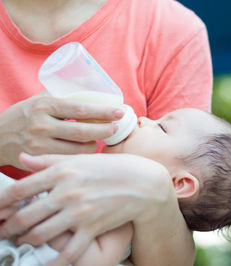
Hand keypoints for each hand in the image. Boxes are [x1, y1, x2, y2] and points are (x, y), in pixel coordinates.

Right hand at [0, 92, 123, 168]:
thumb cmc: (24, 116)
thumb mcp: (39, 100)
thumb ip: (62, 97)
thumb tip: (92, 85)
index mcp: (44, 105)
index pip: (80, 109)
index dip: (103, 111)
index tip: (119, 111)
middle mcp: (41, 125)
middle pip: (82, 131)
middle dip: (104, 131)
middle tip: (116, 128)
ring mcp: (39, 144)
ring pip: (78, 149)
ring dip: (94, 145)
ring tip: (100, 140)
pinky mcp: (38, 159)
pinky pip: (68, 159)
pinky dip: (81, 156)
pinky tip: (87, 151)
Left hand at [0, 153, 173, 265]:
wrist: (142, 182)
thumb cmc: (111, 168)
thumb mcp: (80, 159)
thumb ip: (49, 160)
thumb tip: (23, 158)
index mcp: (62, 172)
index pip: (20, 189)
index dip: (1, 203)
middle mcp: (67, 192)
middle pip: (25, 216)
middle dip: (8, 228)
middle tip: (4, 232)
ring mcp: (80, 212)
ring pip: (40, 235)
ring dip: (27, 241)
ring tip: (24, 241)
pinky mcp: (92, 228)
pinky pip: (68, 252)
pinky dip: (53, 263)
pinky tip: (46, 265)